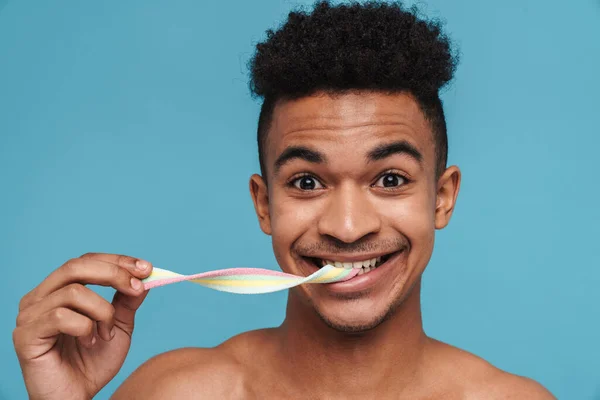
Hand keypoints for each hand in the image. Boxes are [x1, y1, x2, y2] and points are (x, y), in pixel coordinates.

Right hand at [13, 253, 152, 399]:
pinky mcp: (25, 335)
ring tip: (106, 333)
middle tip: (138, 288)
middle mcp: (39, 297)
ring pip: (73, 292)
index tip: (146, 268)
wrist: (76, 398)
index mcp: (58, 290)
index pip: (86, 261)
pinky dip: (85, 328)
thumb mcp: (118, 326)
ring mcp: (29, 315)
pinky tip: (90, 343)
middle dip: (114, 274)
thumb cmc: (92, 363)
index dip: (117, 261)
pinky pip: (61, 316)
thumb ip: (127, 300)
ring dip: (102, 311)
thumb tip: (145, 276)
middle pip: (76, 267)